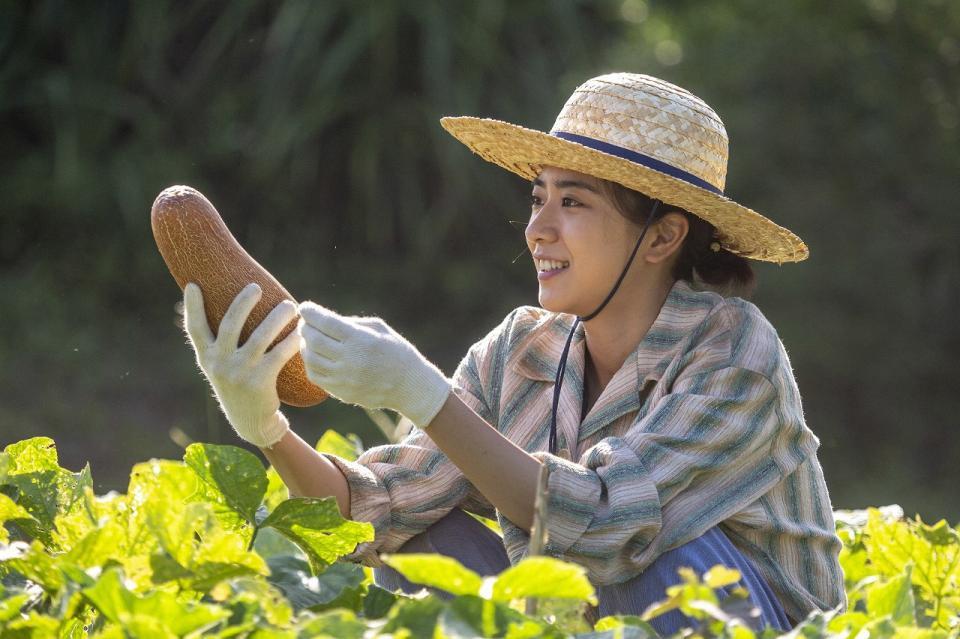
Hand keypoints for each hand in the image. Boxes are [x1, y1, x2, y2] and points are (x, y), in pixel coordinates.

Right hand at [182, 282, 300, 447]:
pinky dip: (292, 340)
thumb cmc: (239, 385)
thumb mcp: (222, 367)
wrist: (251, 421)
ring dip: (276, 317)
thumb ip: (220, 344)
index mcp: (206, 357)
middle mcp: (219, 363)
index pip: (194, 329)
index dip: (192, 307)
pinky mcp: (260, 381)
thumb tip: (231, 308)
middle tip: (256, 287)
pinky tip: (301, 331)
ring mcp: (239, 373)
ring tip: (290, 306)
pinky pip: (279, 354)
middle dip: (243, 302)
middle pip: (229, 325)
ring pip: (259, 337)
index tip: (193, 285)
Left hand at [297, 302, 450, 428]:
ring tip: (308, 339)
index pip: (325, 321)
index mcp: (360, 339)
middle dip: (305, 327)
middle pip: (313, 339)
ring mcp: (344, 378)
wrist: (409, 386)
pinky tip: (315, 356)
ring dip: (304, 345)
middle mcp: (350, 359)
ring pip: (310, 358)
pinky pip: (315, 376)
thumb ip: (350, 323)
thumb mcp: (379, 329)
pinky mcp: (341, 392)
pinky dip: (310, 363)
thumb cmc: (396, 351)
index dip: (310, 312)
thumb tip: (323, 319)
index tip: (305, 307)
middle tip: (305, 322)